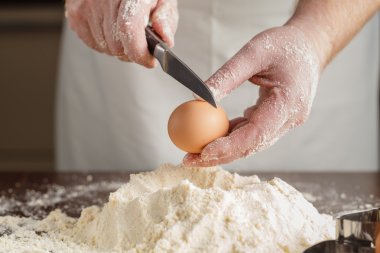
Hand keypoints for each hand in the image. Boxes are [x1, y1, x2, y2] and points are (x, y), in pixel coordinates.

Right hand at [65, 0, 177, 67]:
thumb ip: (166, 19)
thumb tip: (166, 40)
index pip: (128, 30)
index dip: (139, 52)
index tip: (149, 60)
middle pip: (117, 46)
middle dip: (131, 51)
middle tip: (139, 40)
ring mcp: (87, 6)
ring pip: (105, 47)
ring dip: (118, 47)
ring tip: (124, 31)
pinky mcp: (76, 12)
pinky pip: (92, 43)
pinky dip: (104, 42)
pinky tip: (111, 28)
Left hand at [184, 25, 320, 165]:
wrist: (309, 45)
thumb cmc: (284, 44)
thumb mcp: (253, 52)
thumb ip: (227, 76)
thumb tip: (198, 97)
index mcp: (289, 103)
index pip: (256, 134)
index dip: (229, 146)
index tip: (203, 152)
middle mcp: (290, 119)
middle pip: (251, 146)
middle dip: (219, 156)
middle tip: (189, 159)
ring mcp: (285, 122)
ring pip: (250, 144)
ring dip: (223, 150)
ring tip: (194, 151)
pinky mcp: (277, 120)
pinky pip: (252, 133)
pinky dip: (231, 136)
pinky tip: (210, 136)